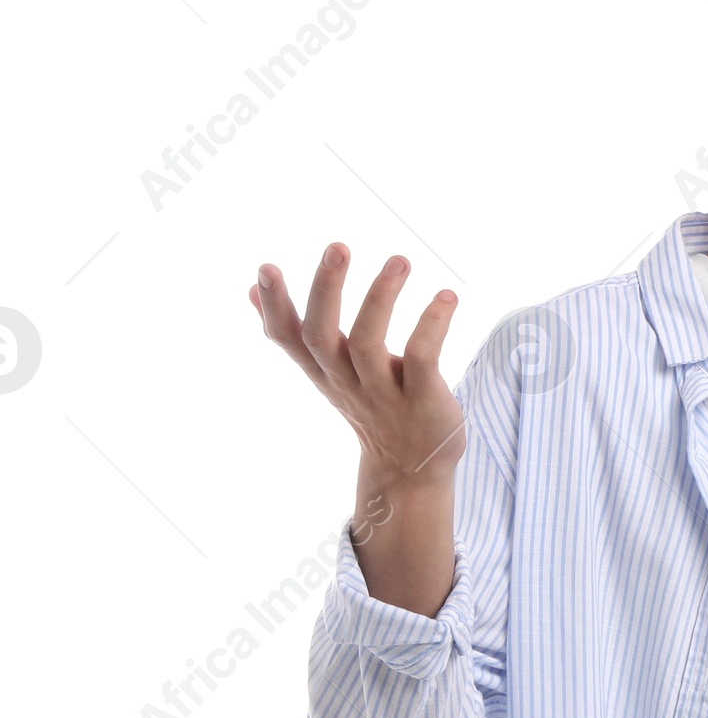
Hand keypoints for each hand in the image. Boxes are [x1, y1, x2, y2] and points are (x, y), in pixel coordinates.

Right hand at [250, 246, 465, 506]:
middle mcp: (347, 382)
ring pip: (368, 344)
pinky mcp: (422, 400)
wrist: (412, 471)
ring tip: (399, 260)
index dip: (274, 307)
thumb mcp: (328, 373)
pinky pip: (422, 359)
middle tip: (337, 247)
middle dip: (326, 291)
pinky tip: (447, 297)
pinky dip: (432, 325)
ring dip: (381, 298)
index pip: (288, 340)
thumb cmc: (371, 407)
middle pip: (322, 337)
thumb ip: (295, 335)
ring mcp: (383, 394)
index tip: (265, 268)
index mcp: (324, 372)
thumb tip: (250, 289)